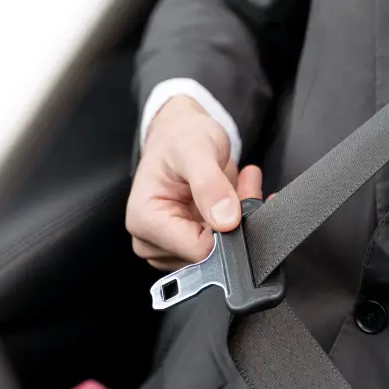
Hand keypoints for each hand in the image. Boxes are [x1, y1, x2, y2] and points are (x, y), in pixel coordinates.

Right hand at [126, 96, 262, 270]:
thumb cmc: (179, 138)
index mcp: (144, 221)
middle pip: (211, 254)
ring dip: (240, 219)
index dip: (225, 229)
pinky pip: (223, 246)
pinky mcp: (187, 246)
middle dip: (235, 222)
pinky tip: (238, 195)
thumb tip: (226, 220)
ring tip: (239, 186)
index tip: (236, 198)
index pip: (197, 251)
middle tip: (243, 186)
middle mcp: (152, 241)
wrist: (180, 135)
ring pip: (221, 251)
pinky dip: (239, 221)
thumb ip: (210, 185)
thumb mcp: (196, 150)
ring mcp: (170, 247)